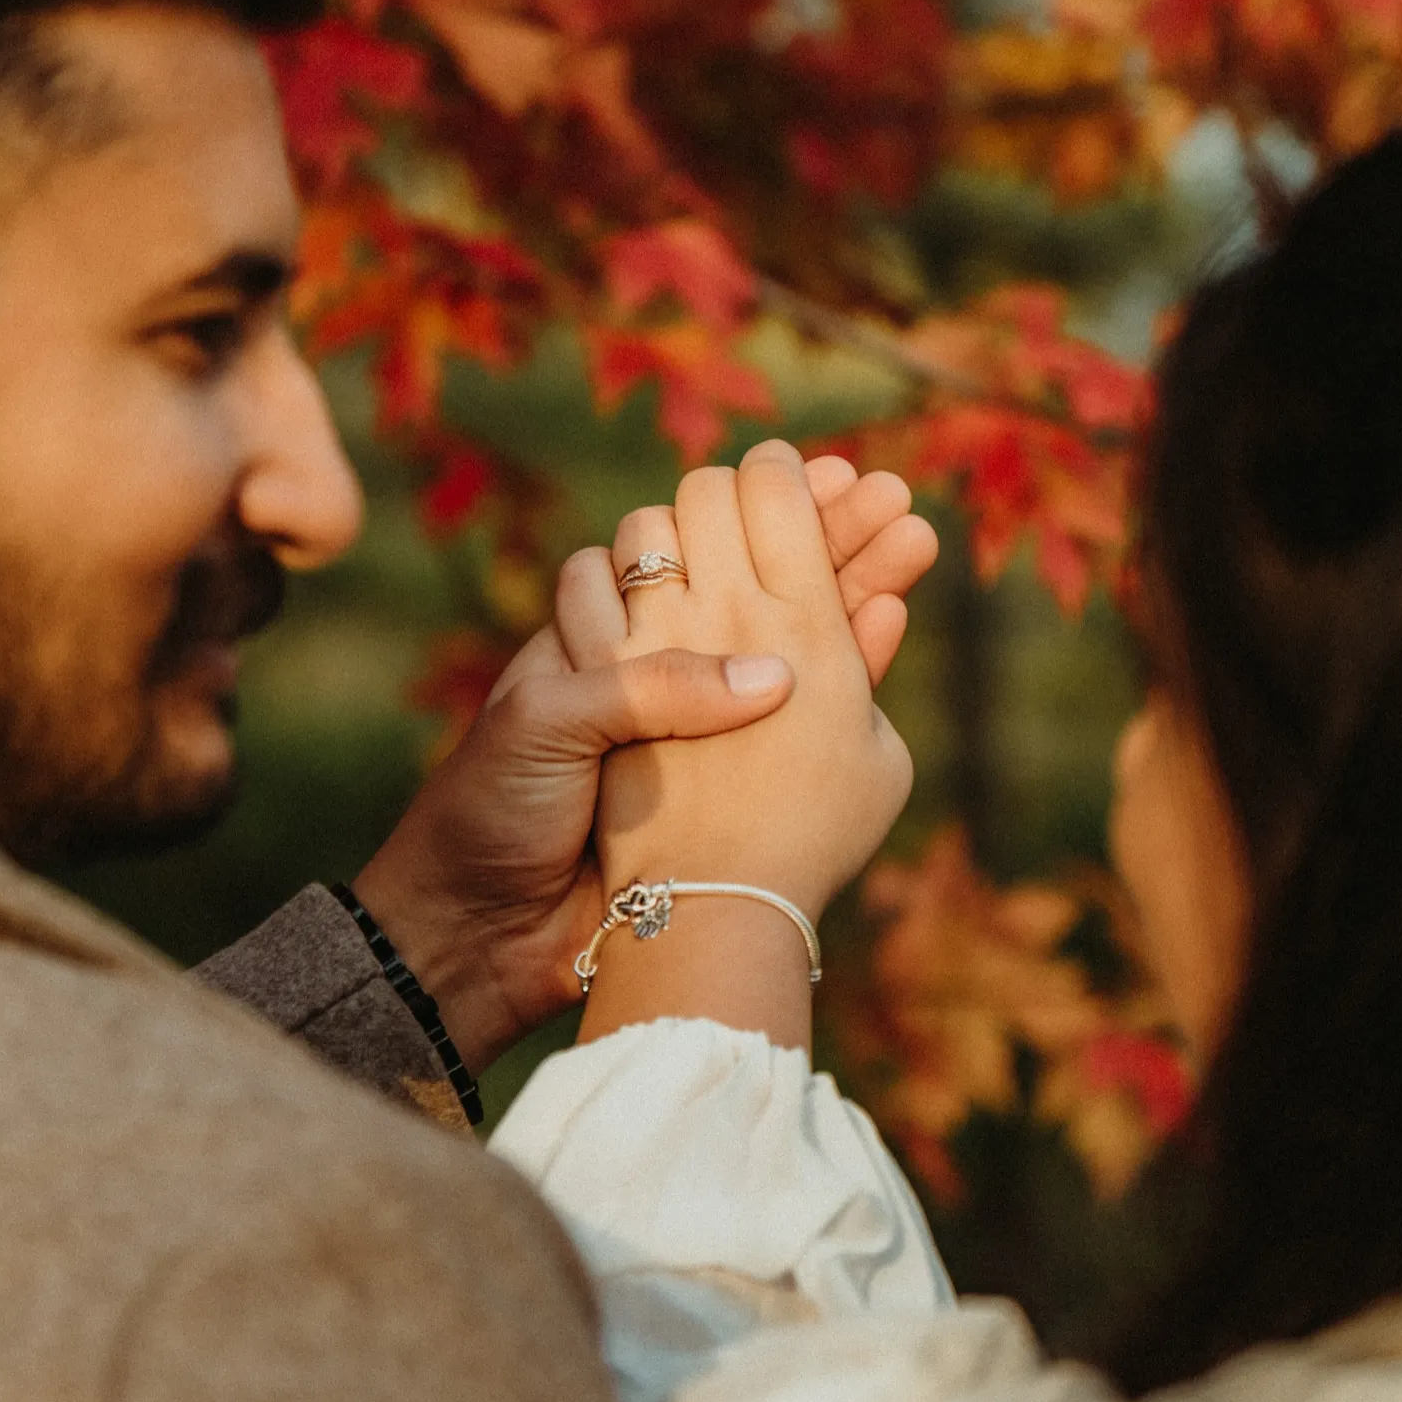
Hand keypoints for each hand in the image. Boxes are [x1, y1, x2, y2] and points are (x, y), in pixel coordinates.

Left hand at [351, 455, 936, 1069]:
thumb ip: (647, 686)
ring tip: (913, 540)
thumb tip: (770, 678)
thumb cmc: (497, 810)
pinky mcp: (738, 778)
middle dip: (830, 527)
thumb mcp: (549, 722)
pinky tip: (890, 620)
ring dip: (859, 580)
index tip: (825, 473)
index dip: (763, 501)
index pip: (704, 537)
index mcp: (610, 623)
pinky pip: (814, 712)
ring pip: (803, 632)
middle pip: (766, 572)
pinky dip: (856, 663)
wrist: (488, 928)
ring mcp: (709, 720)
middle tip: (889, 496)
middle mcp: (668, 659)